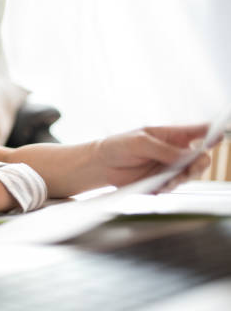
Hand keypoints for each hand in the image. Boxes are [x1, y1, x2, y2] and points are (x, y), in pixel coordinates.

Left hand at [95, 124, 212, 189]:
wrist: (100, 165)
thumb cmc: (118, 146)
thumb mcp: (140, 142)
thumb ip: (165, 150)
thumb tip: (189, 155)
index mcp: (171, 135)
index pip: (199, 131)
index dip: (213, 133)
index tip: (218, 136)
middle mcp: (174, 151)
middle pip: (200, 157)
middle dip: (200, 163)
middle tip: (192, 167)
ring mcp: (169, 168)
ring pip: (190, 175)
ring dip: (183, 178)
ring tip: (169, 180)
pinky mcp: (161, 182)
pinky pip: (174, 187)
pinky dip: (170, 187)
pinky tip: (161, 186)